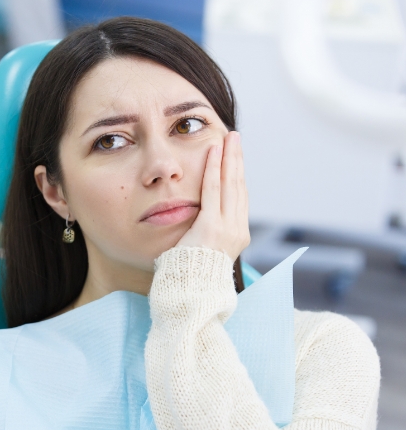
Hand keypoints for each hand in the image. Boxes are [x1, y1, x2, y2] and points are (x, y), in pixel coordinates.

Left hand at [176, 131, 249, 261]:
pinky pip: (212, 190)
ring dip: (229, 158)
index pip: (240, 197)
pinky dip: (213, 169)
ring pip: (230, 184)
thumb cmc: (190, 273)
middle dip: (237, 160)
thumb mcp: (204, 248)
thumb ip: (207, 229)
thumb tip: (200, 215)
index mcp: (237, 234)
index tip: (235, 157)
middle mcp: (237, 230)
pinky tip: (213, 152)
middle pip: (239, 186)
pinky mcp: (211, 226)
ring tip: (228, 138)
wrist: (190, 291)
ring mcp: (227, 228)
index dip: (238, 174)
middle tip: (235, 138)